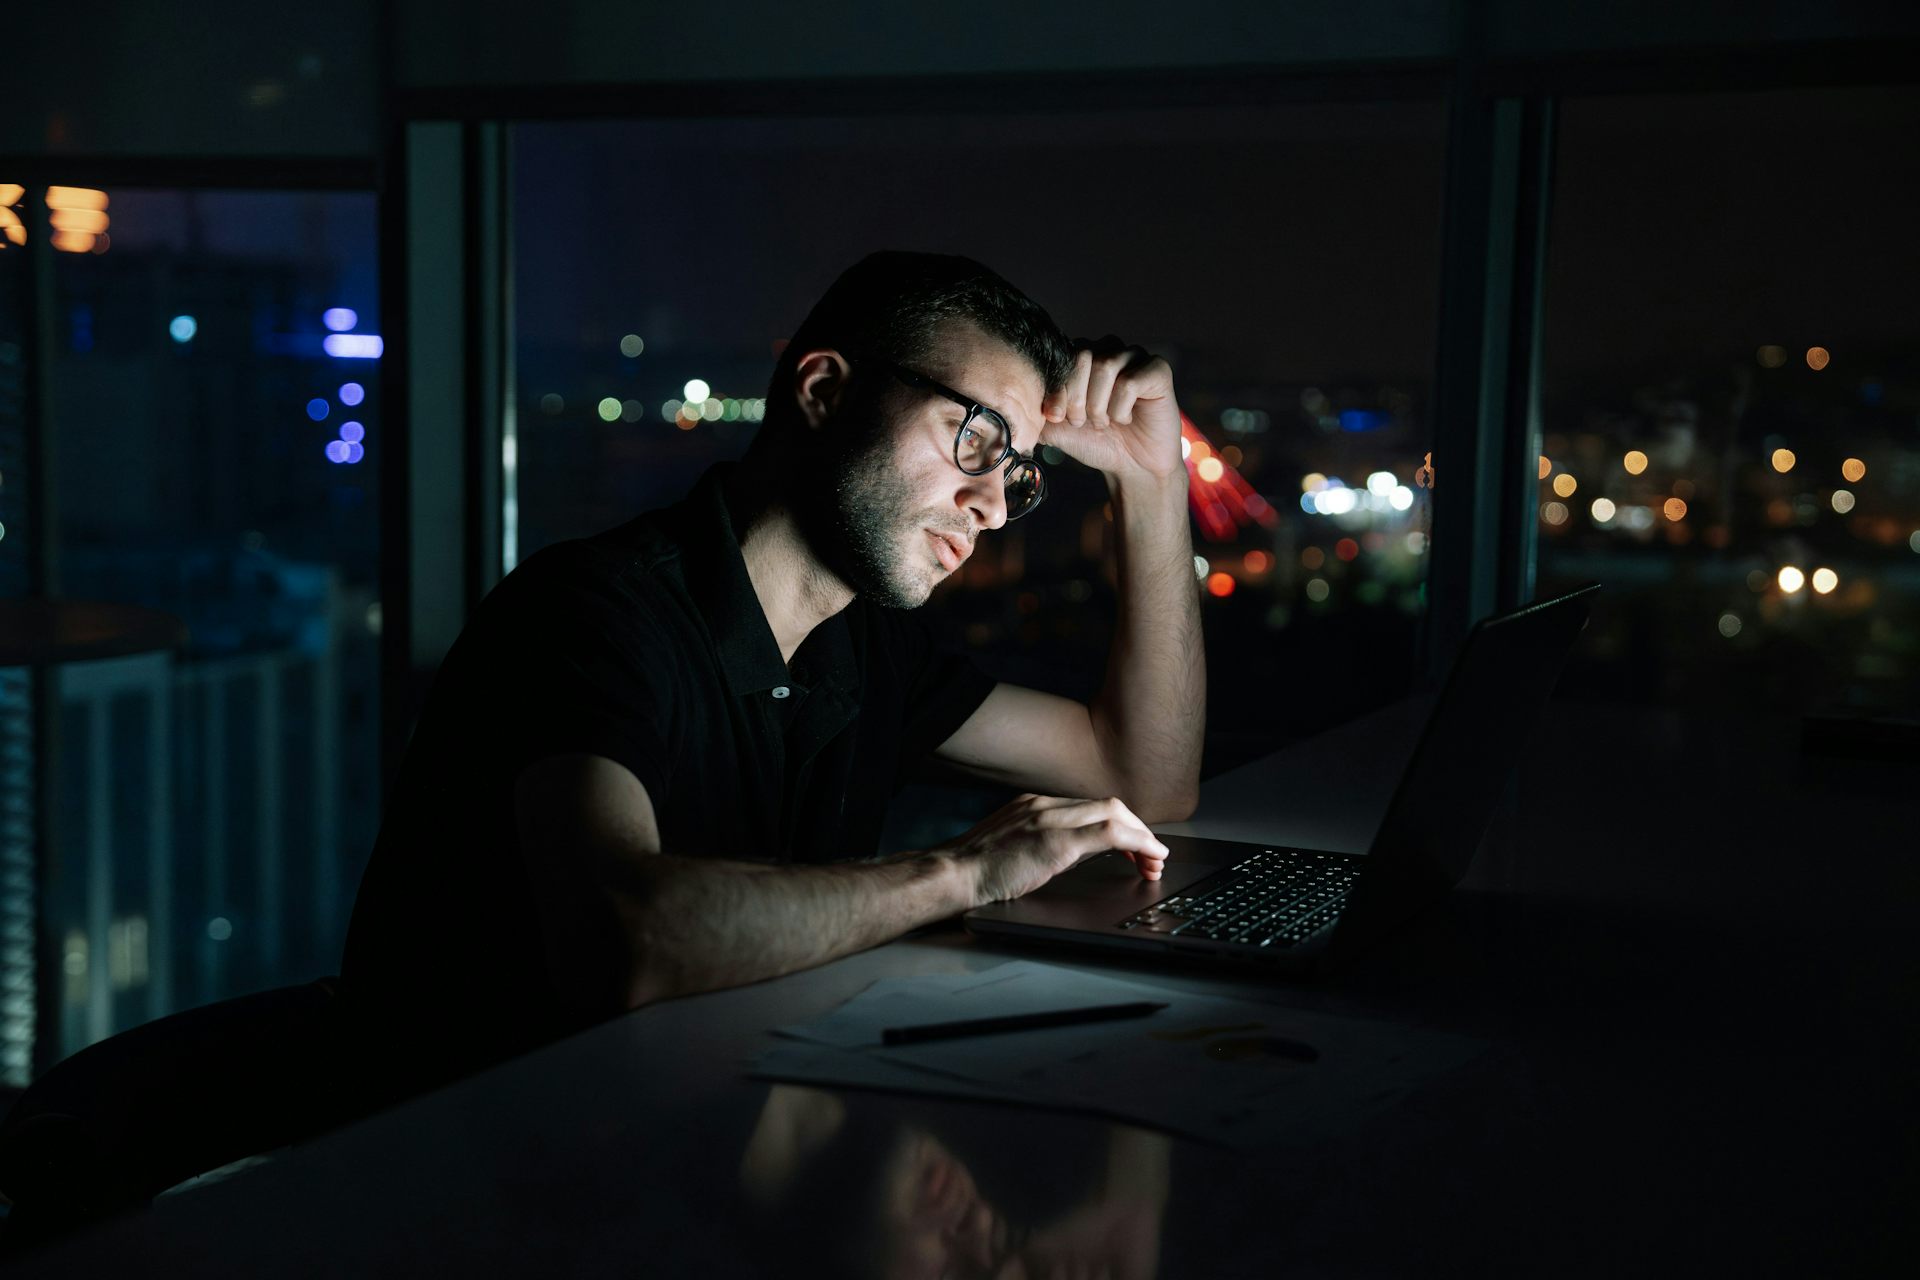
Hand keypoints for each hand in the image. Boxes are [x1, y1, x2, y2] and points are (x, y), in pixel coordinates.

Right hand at [936, 794, 1169, 906]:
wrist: (952, 875)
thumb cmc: (978, 870)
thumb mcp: (1016, 846)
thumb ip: (1047, 843)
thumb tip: (1081, 854)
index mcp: (1035, 804)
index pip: (1091, 806)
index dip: (1123, 824)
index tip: (1136, 846)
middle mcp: (1045, 805)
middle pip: (1109, 805)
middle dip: (1139, 830)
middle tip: (1153, 856)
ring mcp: (1050, 819)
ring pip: (1114, 813)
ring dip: (1143, 838)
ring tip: (1155, 861)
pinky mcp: (1055, 841)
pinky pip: (1108, 833)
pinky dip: (1137, 843)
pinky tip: (1149, 857)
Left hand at [1040, 336, 1182, 483]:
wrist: (1132, 466)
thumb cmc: (1097, 441)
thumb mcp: (1057, 427)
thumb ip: (1037, 409)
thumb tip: (1015, 398)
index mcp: (1083, 357)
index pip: (1062, 357)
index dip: (1057, 389)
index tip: (1057, 418)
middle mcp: (1108, 349)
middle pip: (1083, 357)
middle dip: (1077, 398)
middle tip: (1083, 422)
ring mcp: (1135, 357)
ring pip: (1106, 367)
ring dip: (1099, 406)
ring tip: (1104, 422)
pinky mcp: (1158, 370)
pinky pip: (1130, 382)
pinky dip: (1121, 409)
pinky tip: (1126, 419)